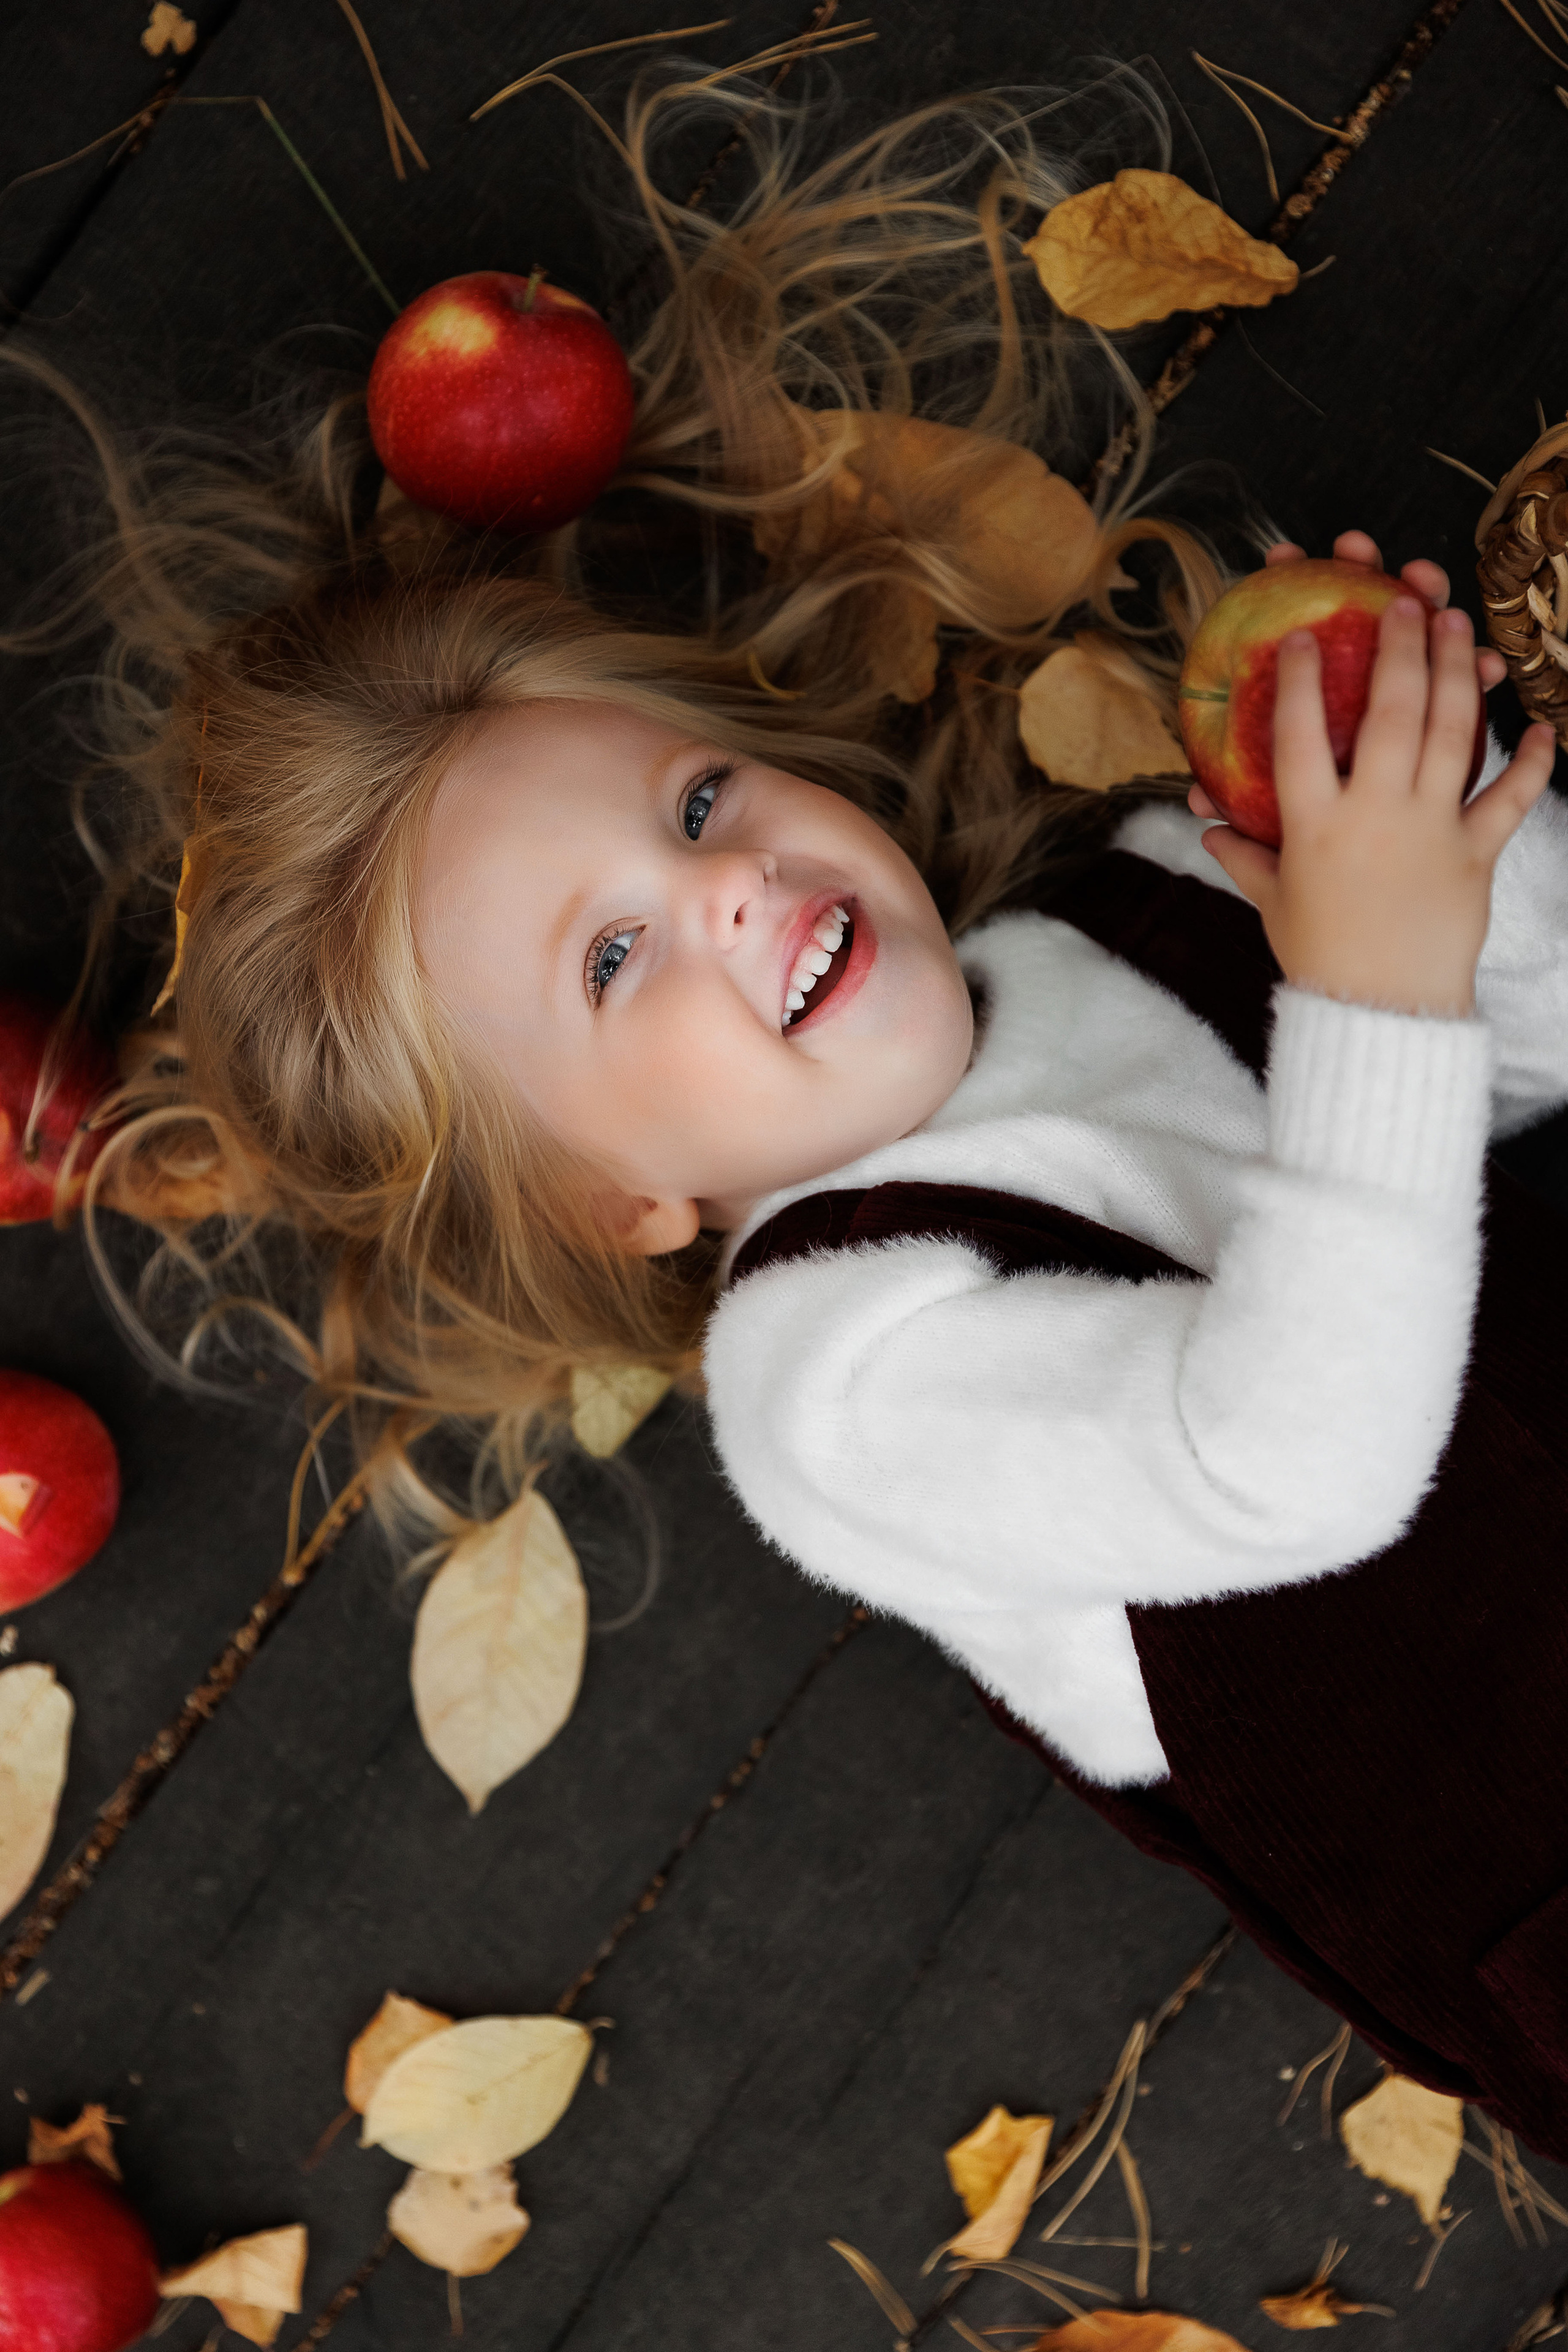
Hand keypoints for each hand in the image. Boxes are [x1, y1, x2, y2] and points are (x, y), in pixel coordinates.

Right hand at [1192, 561, 1555, 1016]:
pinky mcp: (1477, 854)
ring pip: (1451, 735)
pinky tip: (1540, 726)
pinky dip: (1529, 762)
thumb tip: (1211, 829)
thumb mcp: (1273, 905)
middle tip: (1402, 597)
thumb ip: (1247, 858)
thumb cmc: (1321, 959)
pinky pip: (1510, 798)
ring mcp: (1431, 831)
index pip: (1299, 737)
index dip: (1302, 680)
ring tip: (1457, 625)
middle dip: (1397, 647)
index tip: (1304, 634)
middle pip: (1389, 714)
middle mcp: (1374, 816)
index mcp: (1314, 826)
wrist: (1383, 1013)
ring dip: (1457, 672)